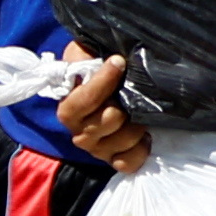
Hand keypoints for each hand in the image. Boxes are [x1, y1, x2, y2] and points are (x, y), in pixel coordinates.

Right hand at [56, 46, 148, 171]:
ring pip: (122, 139)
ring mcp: (98, 149)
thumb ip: (83, 53)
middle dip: (125, 103)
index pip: (83, 101)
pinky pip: (128, 162)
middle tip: (133, 90)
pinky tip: (146, 136)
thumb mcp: (84, 54)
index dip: (102, 82)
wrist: (107, 94)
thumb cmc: (96, 72)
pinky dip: (140, 149)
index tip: (118, 62)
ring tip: (142, 111)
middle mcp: (80, 133)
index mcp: (70, 109)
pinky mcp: (114, 161)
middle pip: (109, 119)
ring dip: (137, 123)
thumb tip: (98, 54)